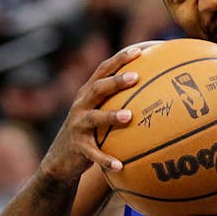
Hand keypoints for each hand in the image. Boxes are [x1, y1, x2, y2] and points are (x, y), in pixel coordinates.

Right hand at [41, 43, 154, 182]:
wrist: (60, 160)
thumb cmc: (90, 132)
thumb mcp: (100, 112)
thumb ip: (119, 100)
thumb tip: (156, 90)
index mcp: (87, 94)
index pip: (103, 71)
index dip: (119, 60)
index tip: (138, 50)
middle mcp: (80, 106)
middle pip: (97, 89)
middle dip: (116, 81)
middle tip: (136, 77)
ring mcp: (77, 127)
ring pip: (93, 118)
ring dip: (111, 116)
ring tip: (129, 116)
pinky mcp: (77, 148)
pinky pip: (93, 154)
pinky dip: (106, 159)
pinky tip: (120, 165)